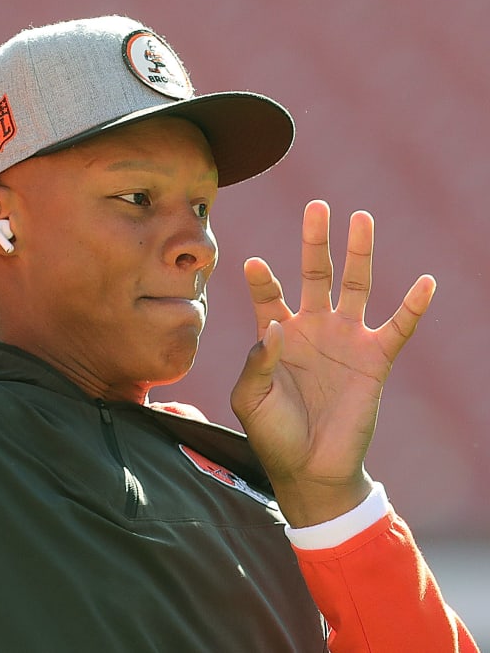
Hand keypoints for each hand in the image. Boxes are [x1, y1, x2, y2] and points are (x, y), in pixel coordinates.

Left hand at [230, 200, 435, 525]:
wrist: (310, 469)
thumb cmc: (273, 433)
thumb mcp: (250, 398)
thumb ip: (256, 361)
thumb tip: (271, 326)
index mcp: (275, 334)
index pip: (268, 294)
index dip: (261, 279)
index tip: (251, 262)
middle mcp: (311, 328)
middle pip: (314, 273)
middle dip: (315, 241)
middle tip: (316, 206)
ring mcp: (345, 340)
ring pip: (355, 287)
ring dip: (359, 254)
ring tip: (362, 218)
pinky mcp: (374, 360)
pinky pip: (398, 328)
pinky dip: (413, 306)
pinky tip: (425, 282)